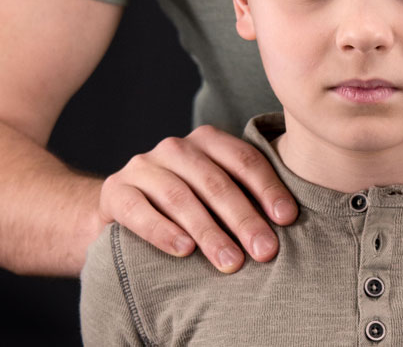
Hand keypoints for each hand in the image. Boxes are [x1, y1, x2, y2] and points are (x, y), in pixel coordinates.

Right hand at [99, 125, 297, 272]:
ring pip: (180, 197)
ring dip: (209, 232)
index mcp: (206, 141)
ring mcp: (142, 167)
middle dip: (244, 218)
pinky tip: (184, 251)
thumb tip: (286, 223)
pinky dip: (164, 231)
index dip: (268, 188)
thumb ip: (242, 197)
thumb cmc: (181, 207)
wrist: (117, 212)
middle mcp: (175, 148)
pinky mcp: (115, 191)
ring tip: (231, 261)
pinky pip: (140, 211)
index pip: (244, 160)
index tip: (287, 219)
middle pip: (215, 181)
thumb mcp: (212, 194)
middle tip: (265, 251)